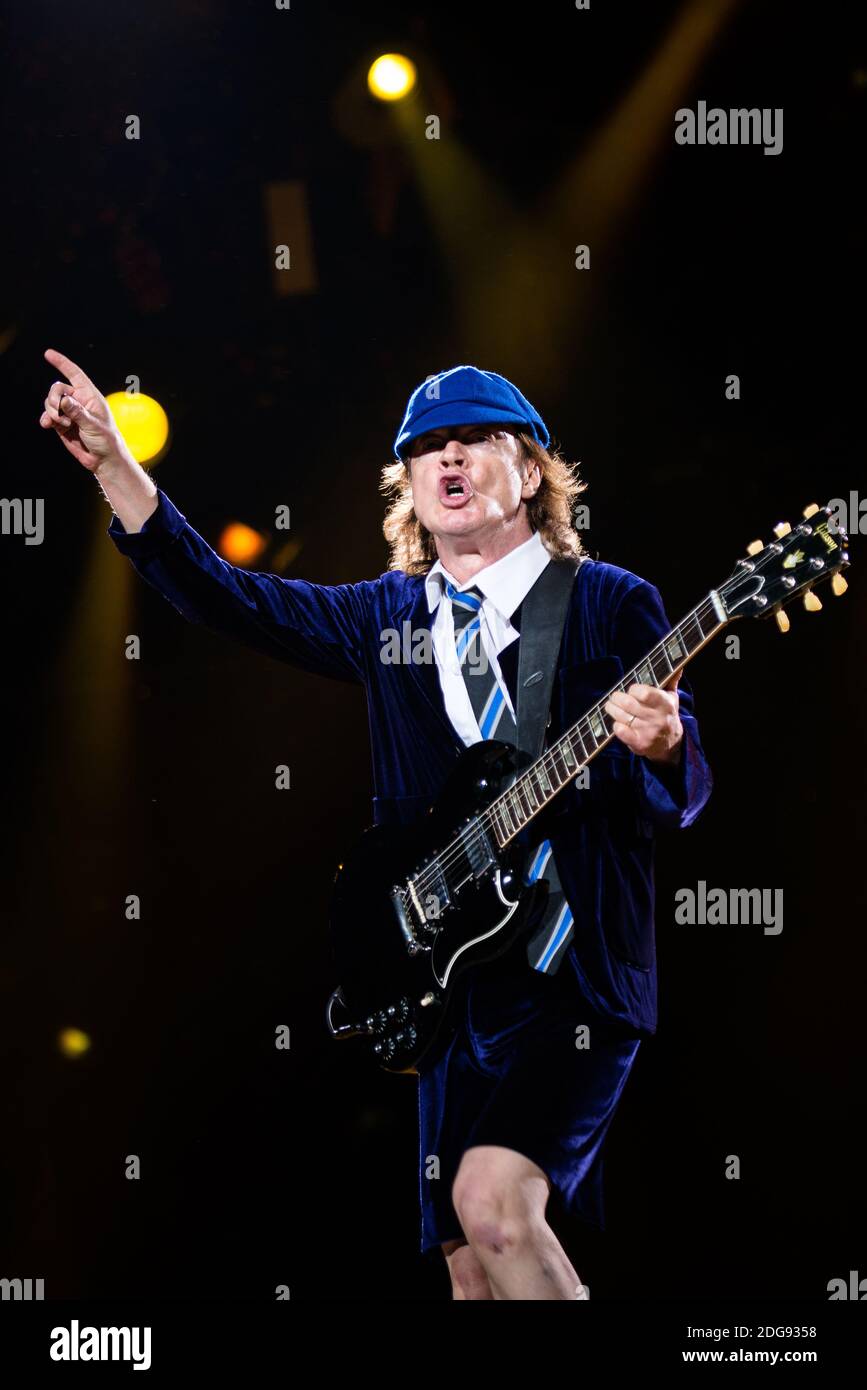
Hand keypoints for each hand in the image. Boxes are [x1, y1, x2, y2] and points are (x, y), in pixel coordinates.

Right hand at [39, 347, 133, 473]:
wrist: (103, 460)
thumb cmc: (106, 441)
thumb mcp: (94, 426)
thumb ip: (78, 413)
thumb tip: (64, 400)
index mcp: (90, 396)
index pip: (75, 374)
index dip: (62, 363)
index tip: (48, 353)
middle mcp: (78, 401)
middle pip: (57, 389)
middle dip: (53, 399)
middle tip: (58, 413)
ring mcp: (69, 412)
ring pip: (51, 402)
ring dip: (52, 412)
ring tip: (62, 424)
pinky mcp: (62, 424)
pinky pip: (48, 416)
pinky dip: (46, 419)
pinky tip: (46, 425)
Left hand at [604, 678, 682, 764]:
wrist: (670, 743)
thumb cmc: (666, 715)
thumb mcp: (672, 697)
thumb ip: (671, 680)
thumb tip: (677, 665)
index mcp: (666, 704)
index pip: (645, 694)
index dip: (634, 689)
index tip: (631, 689)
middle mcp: (658, 718)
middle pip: (629, 704)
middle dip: (617, 698)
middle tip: (614, 697)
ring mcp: (648, 732)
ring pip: (621, 716)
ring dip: (612, 709)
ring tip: (611, 706)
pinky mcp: (640, 744)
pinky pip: (621, 732)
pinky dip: (616, 726)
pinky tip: (617, 722)